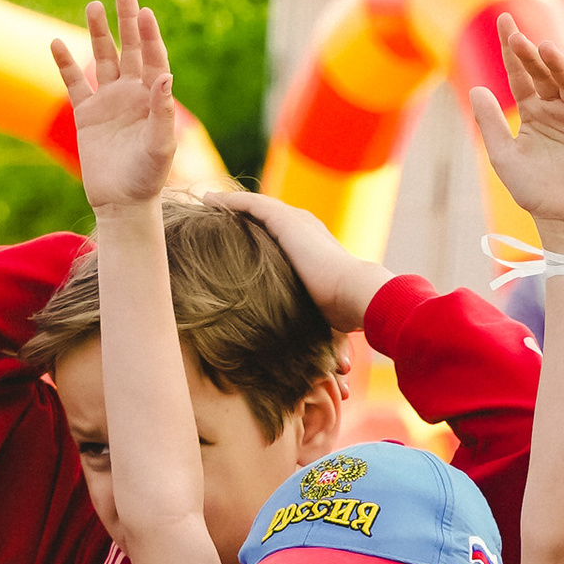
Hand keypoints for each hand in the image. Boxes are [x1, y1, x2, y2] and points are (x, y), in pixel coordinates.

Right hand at [53, 0, 176, 216]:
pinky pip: (74, 83)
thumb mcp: (159, 146)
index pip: (154, 58)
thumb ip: (162, 111)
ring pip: (102, 59)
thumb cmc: (147, 178)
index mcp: (153, 98)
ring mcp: (108, 101)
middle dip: (127, 20)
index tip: (145, 12)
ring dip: (98, 33)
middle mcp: (132, 94)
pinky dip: (66, 63)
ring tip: (94, 6)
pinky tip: (57, 42)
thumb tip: (165, 76)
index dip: (150, 35)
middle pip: (129, 49)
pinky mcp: (87, 114)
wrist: (122, 203)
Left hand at [210, 184, 381, 329]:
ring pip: (256, 206)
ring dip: (230, 203)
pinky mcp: (284, 219)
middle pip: (267, 215)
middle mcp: (304, 227)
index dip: (259, 232)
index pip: (281, 233)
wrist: (355, 294)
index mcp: (313, 246)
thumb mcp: (320, 312)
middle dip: (243, 214)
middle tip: (216, 211)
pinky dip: (228, 201)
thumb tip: (326, 362)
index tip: (238, 235)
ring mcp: (295, 220)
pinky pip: (249, 204)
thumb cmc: (344, 312)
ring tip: (208, 201)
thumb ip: (311, 318)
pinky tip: (209, 200)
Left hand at [471, 18, 563, 251]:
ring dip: (561, 66)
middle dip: (532, 54)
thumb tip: (475, 89)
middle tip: (518, 36)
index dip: (513, 51)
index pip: (521, 74)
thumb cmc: (534, 192)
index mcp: (533, 111)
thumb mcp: (504, 157)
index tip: (504, 23)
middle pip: (545, 74)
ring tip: (547, 49)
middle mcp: (557, 109)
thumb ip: (490, 124)